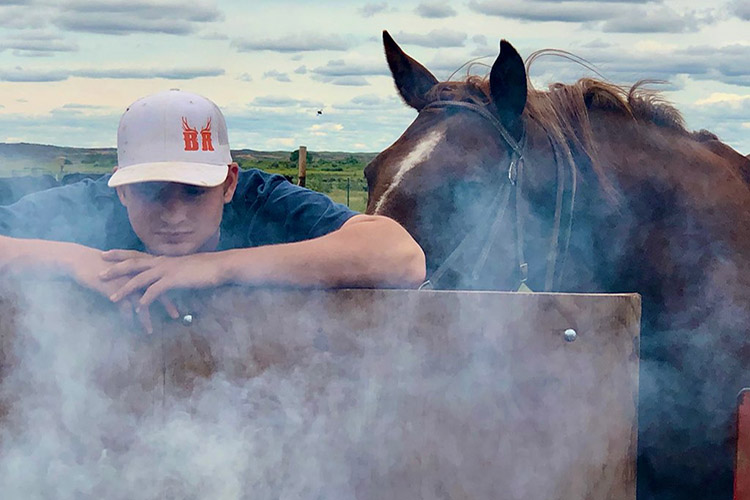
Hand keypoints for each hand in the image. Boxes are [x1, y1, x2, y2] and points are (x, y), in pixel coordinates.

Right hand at [65, 246, 178, 333]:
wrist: (79, 260)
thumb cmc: (100, 265)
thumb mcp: (120, 268)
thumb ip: (132, 276)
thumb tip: (141, 286)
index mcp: (139, 268)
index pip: (160, 280)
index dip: (171, 289)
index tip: (180, 297)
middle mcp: (135, 274)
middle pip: (156, 290)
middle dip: (166, 304)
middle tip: (176, 316)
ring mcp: (125, 282)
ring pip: (140, 302)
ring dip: (145, 318)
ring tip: (150, 331)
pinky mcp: (113, 289)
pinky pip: (124, 307)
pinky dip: (127, 318)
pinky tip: (130, 326)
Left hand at [100, 250, 226, 315]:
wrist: (220, 266)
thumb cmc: (206, 269)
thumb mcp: (186, 269)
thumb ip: (174, 273)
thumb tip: (168, 279)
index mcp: (163, 259)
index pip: (137, 254)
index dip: (120, 254)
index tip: (105, 253)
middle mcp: (162, 262)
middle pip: (132, 264)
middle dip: (114, 269)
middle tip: (98, 274)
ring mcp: (167, 271)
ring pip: (139, 279)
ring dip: (124, 289)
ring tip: (111, 298)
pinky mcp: (174, 281)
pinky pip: (155, 291)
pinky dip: (145, 300)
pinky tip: (138, 308)